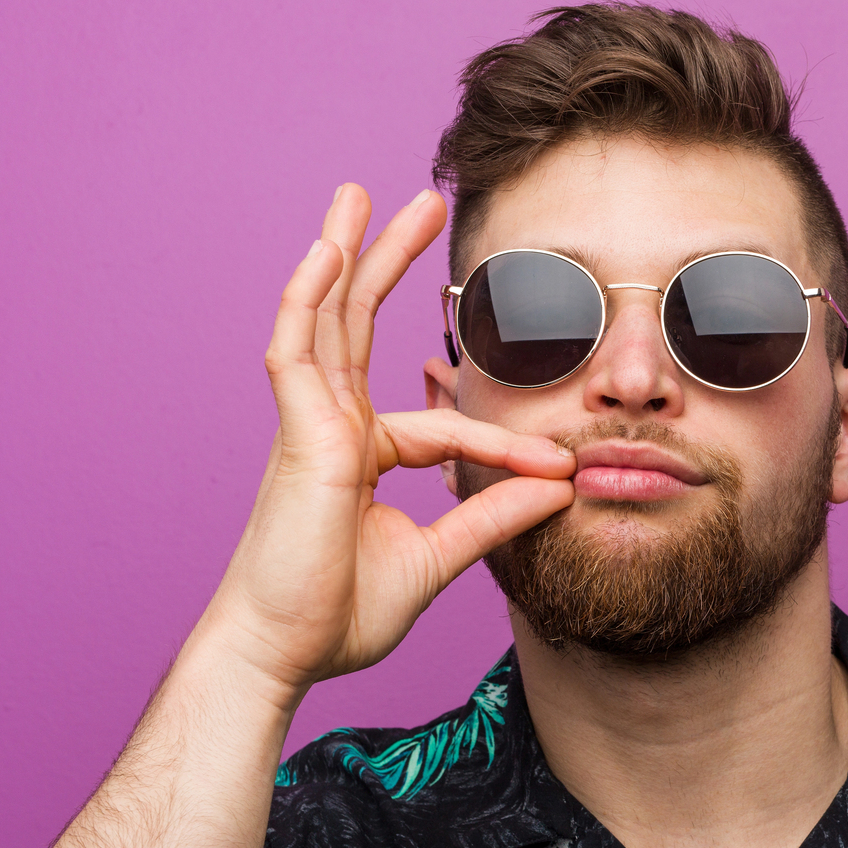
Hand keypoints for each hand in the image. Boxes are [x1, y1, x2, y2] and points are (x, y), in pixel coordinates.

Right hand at [198, 185, 574, 697]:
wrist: (284, 654)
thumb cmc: (339, 613)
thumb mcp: (437, 557)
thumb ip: (492, 517)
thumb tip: (557, 487)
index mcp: (363, 455)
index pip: (445, 427)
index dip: (505, 445)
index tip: (563, 467)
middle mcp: (333, 428)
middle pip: (362, 328)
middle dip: (390, 265)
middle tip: (421, 207)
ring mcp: (310, 426)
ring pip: (328, 320)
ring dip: (348, 254)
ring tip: (364, 194)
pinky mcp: (297, 434)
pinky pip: (297, 351)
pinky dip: (308, 298)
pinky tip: (328, 251)